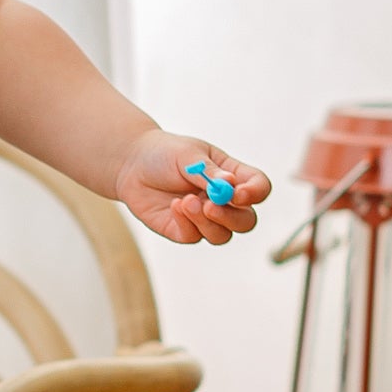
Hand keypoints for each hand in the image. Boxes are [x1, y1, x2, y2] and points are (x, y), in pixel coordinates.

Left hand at [114, 129, 270, 246]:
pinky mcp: (185, 230)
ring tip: (185, 202)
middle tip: (210, 206)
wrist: (132, 165)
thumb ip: (209, 172)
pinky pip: (194, 237)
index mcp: (233, 175)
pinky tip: (174, 206)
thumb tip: (230, 184)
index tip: (239, 193)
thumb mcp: (188, 155)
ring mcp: (206, 218)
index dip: (255, 193)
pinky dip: (186, 223)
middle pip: (246, 221)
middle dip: (231, 217)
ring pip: (222, 235)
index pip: (259, 188)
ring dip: (206, 222)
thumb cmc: (165, 154)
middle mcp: (224, 200)